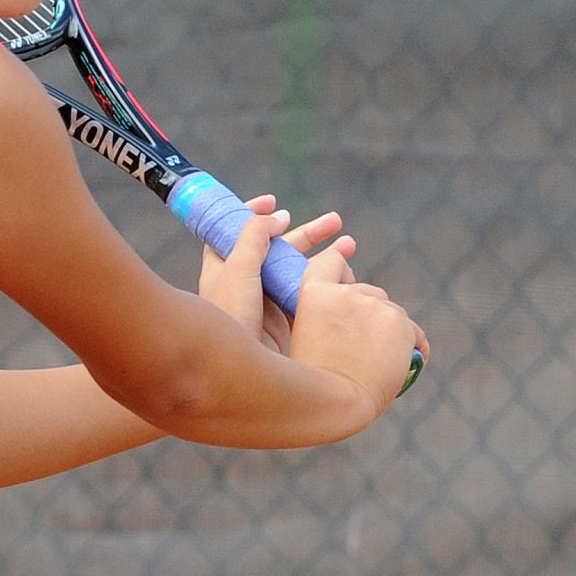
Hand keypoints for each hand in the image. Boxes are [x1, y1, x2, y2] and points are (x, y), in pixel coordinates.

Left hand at [197, 194, 348, 353]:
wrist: (233, 373)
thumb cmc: (228, 318)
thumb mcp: (237, 270)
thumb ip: (254, 239)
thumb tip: (273, 216)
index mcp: (225, 266)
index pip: (237, 232)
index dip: (255, 215)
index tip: (275, 202)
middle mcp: (245, 283)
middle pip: (277, 249)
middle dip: (306, 234)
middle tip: (335, 221)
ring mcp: (267, 303)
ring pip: (297, 272)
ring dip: (323, 257)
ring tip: (350, 245)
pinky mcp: (284, 323)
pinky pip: (307, 297)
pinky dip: (326, 285)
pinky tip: (348, 277)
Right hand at [286, 238, 428, 425]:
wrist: (337, 401)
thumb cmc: (315, 379)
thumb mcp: (304, 336)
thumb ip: (323, 315)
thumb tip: (347, 309)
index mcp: (315, 293)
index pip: (332, 262)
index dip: (341, 264)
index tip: (348, 264)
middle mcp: (346, 293)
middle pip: (368, 292)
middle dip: (367, 312)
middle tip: (360, 345)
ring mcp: (375, 307)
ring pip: (391, 312)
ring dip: (388, 329)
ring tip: (381, 359)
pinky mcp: (400, 325)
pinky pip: (414, 331)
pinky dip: (413, 344)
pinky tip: (411, 357)